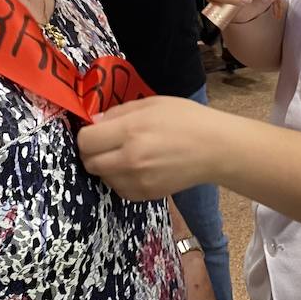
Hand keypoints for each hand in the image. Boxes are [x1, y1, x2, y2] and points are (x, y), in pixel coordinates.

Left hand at [77, 96, 227, 199]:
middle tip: (105, 142)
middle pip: (88, 162)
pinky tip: (135, 167)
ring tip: (123, 154)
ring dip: (105, 166)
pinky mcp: (145, 196)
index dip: (86, 134)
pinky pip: (118, 189)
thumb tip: (94, 122)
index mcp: (130, 131)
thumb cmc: (186, 119)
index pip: (85, 140)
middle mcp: (129, 159)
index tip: (96, 130)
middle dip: (92, 151)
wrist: (215, 149)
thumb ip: (118, 112)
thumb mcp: (151, 103)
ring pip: (102, 177)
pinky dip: (119, 179)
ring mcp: (137, 181)